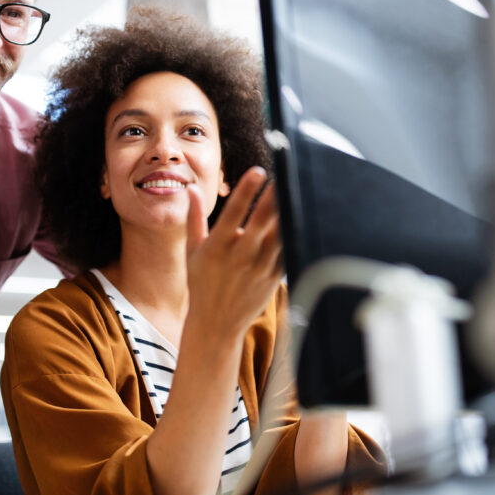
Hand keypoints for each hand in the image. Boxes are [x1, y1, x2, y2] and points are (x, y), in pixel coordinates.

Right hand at [184, 167, 282, 345]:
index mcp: (217, 247)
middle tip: (287, 170)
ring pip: (280, 234)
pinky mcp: (274, 277)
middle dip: (275, 196)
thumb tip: (192, 188)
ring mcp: (260, 267)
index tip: (257, 171)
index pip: (233, 213)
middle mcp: (240, 256)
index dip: (246, 191)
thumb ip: (194, 218)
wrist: (216, 323)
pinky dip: (295, 232)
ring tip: (298, 187)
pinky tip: (302, 213)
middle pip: (262, 221)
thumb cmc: (201, 283)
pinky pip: (288, 250)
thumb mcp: (192, 251)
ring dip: (289, 211)